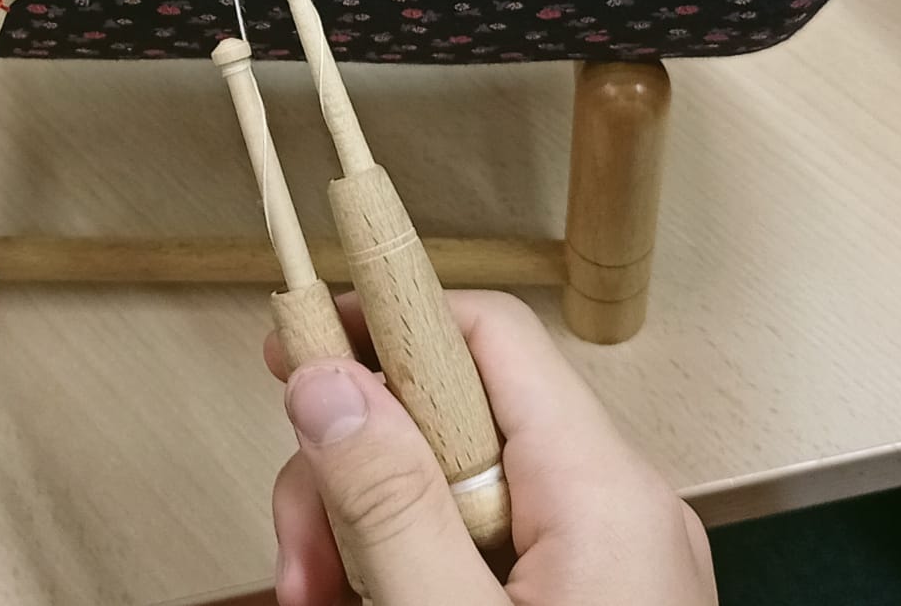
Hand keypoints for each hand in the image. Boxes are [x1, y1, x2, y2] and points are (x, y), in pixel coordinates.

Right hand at [268, 290, 716, 605]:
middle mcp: (610, 505)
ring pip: (442, 487)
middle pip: (446, 416)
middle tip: (296, 561)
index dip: (382, 321)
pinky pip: (470, 548)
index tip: (289, 348)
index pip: (485, 333)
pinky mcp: (575, 600)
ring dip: (362, 538)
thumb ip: (387, 504)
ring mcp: (597, 558)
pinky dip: (405, 575)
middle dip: (352, 474)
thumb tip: (323, 379)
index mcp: (604, 490)